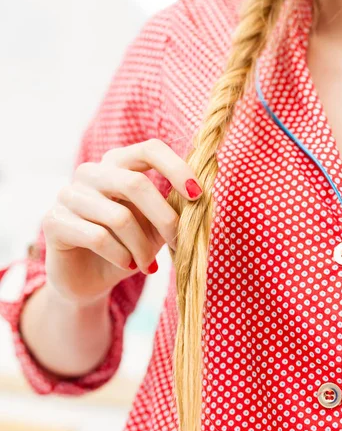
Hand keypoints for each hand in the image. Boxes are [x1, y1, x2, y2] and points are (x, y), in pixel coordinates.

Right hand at [42, 139, 201, 302]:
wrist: (89, 281)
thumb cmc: (126, 248)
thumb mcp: (155, 228)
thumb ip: (171, 209)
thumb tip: (198, 196)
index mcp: (117, 164)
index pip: (149, 149)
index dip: (176, 168)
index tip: (197, 194)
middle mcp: (90, 173)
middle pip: (136, 183)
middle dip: (164, 219)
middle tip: (177, 244)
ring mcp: (68, 194)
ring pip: (120, 217)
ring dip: (141, 247)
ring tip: (148, 265)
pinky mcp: (54, 221)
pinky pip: (97, 237)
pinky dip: (120, 255)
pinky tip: (126, 264)